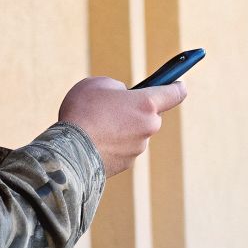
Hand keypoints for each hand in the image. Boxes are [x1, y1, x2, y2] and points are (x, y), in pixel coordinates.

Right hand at [57, 76, 186, 176]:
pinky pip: (123, 148)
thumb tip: (122, 97)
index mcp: (146, 104)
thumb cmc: (82, 112)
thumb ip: (116, 88)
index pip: (174, 93)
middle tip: (113, 106)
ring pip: (135, 132)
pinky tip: (93, 140)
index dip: (177, 87)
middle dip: (135, 110)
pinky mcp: (127, 164)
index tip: (179, 84)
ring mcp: (138, 148)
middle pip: (149, 114)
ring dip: (122, 128)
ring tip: (96, 125)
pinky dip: (112, 144)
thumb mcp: (97, 84)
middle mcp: (148, 126)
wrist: (68, 151)